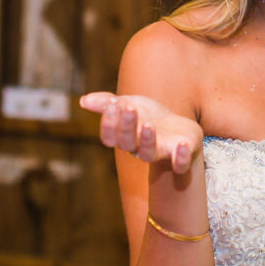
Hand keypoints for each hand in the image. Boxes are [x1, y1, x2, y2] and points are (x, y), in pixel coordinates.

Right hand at [79, 92, 202, 173]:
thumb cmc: (149, 117)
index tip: (112, 105)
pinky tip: (182, 145)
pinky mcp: (179, 156)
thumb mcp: (128, 104)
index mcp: (124, 137)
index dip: (109, 123)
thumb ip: (106, 103)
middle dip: (126, 127)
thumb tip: (83, 100)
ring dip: (147, 141)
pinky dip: (180, 158)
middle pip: (127, 143)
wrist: (179, 128)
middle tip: (129, 109)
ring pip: (148, 154)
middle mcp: (139, 148)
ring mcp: (160, 153)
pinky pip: (179, 164)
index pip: (110, 136)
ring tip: (147, 126)